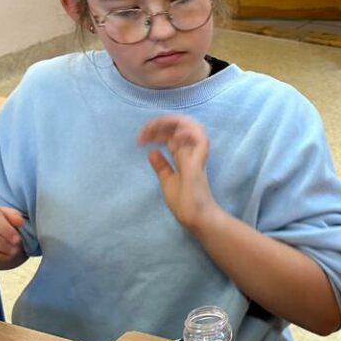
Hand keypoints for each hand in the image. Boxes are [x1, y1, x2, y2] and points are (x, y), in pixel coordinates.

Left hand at [138, 115, 218, 231]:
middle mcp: (191, 151)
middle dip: (161, 122)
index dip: (155, 131)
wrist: (195, 218)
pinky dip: (186, 133)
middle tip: (143, 131)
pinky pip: (200, 139)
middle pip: (180, 124)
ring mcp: (196, 155)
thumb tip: (151, 152)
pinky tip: (171, 139)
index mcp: (183, 155)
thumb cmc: (185, 202)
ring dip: (173, 122)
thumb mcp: (167, 181)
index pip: (172, 133)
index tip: (140, 139)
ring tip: (155, 128)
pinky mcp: (199, 162)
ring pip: (193, 125)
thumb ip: (161, 166)